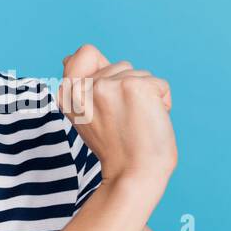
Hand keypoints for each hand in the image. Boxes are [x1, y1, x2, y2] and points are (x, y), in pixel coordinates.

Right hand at [56, 44, 176, 188]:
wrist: (133, 176)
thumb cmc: (116, 148)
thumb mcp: (86, 115)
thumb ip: (81, 86)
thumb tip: (68, 56)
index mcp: (67, 94)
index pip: (84, 53)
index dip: (105, 72)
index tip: (107, 104)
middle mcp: (83, 88)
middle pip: (120, 65)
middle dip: (129, 90)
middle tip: (124, 122)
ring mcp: (108, 86)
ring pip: (141, 74)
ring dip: (146, 98)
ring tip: (137, 123)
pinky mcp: (135, 87)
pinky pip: (160, 85)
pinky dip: (163, 103)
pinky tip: (150, 123)